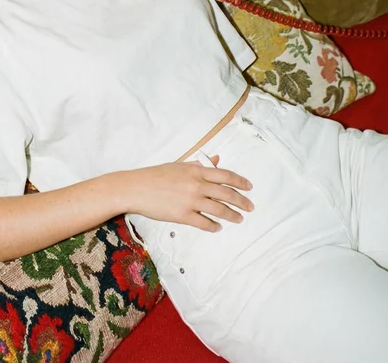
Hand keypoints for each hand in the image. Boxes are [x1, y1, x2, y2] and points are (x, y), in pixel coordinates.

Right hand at [120, 157, 253, 231]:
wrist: (137, 188)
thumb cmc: (156, 175)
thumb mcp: (179, 165)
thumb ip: (199, 165)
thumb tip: (216, 160)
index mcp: (196, 171)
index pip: (225, 175)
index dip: (240, 182)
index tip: (249, 187)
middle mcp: (197, 185)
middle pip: (226, 194)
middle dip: (241, 201)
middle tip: (250, 207)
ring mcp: (191, 201)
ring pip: (219, 210)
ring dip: (231, 215)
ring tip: (238, 219)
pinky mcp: (183, 215)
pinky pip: (204, 223)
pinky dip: (213, 226)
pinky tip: (218, 227)